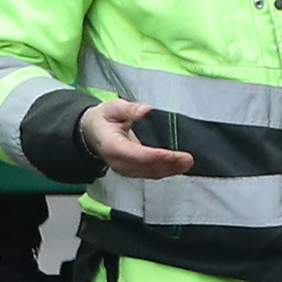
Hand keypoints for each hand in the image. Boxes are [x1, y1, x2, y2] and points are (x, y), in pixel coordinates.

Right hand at [78, 99, 193, 179]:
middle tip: (188, 159)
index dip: (155, 156)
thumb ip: (128, 109)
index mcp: (112, 147)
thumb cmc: (104, 119)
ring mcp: (126, 169)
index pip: (136, 155)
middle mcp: (119, 163)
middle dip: (168, 164)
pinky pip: (151, 173)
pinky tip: (179, 166)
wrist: (94, 133)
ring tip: (187, 162)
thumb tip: (145, 110)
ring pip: (151, 173)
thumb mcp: (113, 108)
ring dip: (171, 170)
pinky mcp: (133, 171)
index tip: (171, 154)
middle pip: (146, 167)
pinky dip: (167, 171)